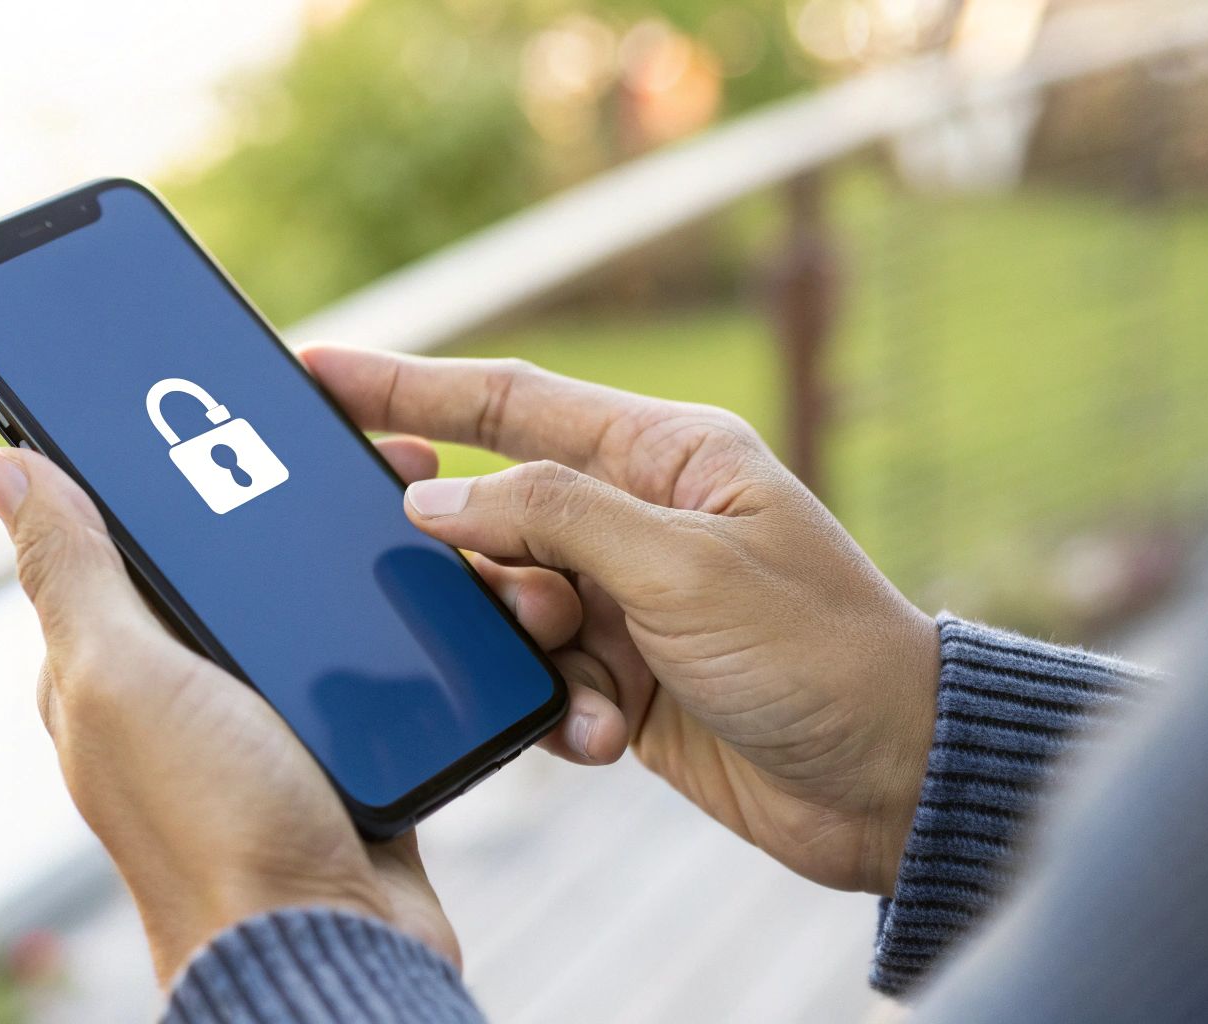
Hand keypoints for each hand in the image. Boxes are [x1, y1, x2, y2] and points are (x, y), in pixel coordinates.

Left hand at [0, 438, 580, 979]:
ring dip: (369, 551)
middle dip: (298, 491)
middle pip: (240, 553)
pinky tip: (453, 582)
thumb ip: (73, 572)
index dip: (175, 456)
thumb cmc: (213, 825)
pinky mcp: (348, 746)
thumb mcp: (122, 678)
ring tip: (429, 502)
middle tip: (373, 446)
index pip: (130, 529)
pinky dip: (412, 622)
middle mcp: (187, 684)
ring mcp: (270, 715)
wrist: (331, 946)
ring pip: (319, 598)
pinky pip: (379, 658)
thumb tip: (2, 465)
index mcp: (115, 661)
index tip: (235, 392)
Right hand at [304, 346, 940, 895]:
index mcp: (664, 455)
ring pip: (506, 601)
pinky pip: (539, 678)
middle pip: (494, 507)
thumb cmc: (816, 653)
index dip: (408, 387)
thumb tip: (433, 500)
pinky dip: (554, 709)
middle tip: (412, 565)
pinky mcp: (620, 678)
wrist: (889, 783)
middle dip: (459, 548)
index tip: (318, 374)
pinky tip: (601, 733)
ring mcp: (626, 601)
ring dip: (520, 644)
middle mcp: (637, 518)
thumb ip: (553, 518)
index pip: (509, 403)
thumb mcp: (682, 569)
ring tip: (573, 672)